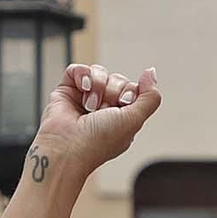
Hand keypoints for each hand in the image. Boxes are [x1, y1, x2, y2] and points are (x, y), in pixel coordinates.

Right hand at [29, 63, 160, 177]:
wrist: (67, 148)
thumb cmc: (99, 141)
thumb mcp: (135, 120)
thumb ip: (150, 97)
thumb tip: (150, 72)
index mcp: (121, 117)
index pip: (133, 89)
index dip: (129, 92)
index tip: (123, 105)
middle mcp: (103, 107)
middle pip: (117, 79)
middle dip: (112, 91)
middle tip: (103, 109)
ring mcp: (84, 98)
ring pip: (99, 72)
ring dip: (97, 86)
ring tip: (89, 106)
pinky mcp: (66, 91)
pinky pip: (78, 69)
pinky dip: (82, 75)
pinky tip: (82, 89)